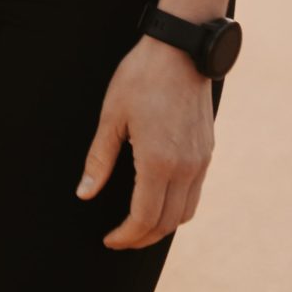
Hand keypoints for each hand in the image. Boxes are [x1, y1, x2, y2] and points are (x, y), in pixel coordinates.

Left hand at [77, 34, 216, 248]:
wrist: (181, 50)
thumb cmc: (140, 78)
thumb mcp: (111, 116)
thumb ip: (99, 159)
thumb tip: (85, 194)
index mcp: (159, 162)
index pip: (144, 217)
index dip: (126, 236)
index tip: (109, 240)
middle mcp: (186, 168)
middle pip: (168, 223)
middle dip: (142, 237)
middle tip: (119, 239)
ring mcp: (201, 161)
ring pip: (186, 212)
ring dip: (162, 226)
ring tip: (138, 226)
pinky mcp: (207, 151)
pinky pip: (195, 193)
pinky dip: (178, 208)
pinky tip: (159, 200)